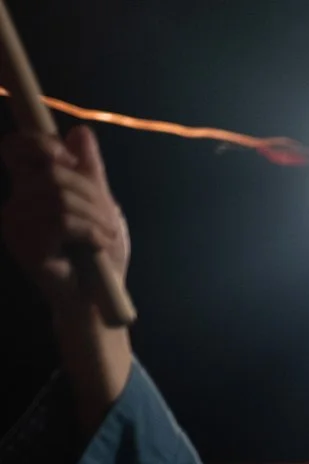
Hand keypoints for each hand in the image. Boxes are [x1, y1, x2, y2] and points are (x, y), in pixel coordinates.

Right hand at [0, 128, 130, 315]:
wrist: (98, 300)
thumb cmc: (98, 256)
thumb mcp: (100, 206)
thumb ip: (89, 171)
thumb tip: (80, 131)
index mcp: (28, 190)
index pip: (16, 149)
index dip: (41, 144)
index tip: (69, 161)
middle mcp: (15, 204)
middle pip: (51, 173)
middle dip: (90, 193)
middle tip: (107, 218)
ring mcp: (16, 225)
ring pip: (59, 197)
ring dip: (94, 216)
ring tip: (106, 235)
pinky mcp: (26, 245)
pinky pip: (62, 221)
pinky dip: (91, 230)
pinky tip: (100, 245)